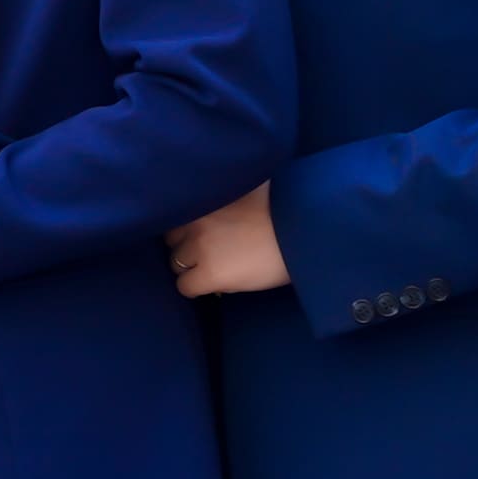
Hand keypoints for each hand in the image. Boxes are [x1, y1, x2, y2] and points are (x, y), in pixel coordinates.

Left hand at [165, 182, 287, 298]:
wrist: (305, 233)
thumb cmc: (286, 210)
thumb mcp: (248, 191)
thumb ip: (224, 197)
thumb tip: (212, 207)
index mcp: (206, 198)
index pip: (176, 215)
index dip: (189, 228)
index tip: (203, 235)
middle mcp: (197, 220)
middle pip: (172, 240)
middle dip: (187, 248)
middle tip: (208, 255)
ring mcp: (200, 247)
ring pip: (175, 264)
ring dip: (191, 268)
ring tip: (213, 269)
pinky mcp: (209, 274)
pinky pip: (185, 287)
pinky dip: (196, 288)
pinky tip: (213, 285)